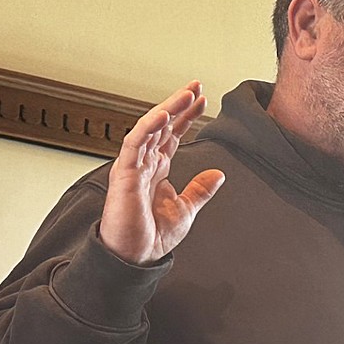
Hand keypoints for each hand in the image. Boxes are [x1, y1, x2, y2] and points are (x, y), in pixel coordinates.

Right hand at [100, 82, 225, 264]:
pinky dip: (148, 127)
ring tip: (186, 93)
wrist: (136, 257)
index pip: (172, 135)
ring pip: (149, 128)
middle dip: (179, 104)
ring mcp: (133, 166)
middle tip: (196, 86)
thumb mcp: (186, 210)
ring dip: (168, 108)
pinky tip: (163, 114)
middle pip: (162, 125)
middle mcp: (143, 164)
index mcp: (156, 170)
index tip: (203, 101)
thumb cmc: (152, 236)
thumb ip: (200, 190)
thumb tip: (218, 174)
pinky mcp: (125, 174)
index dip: (186, 117)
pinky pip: (135, 143)